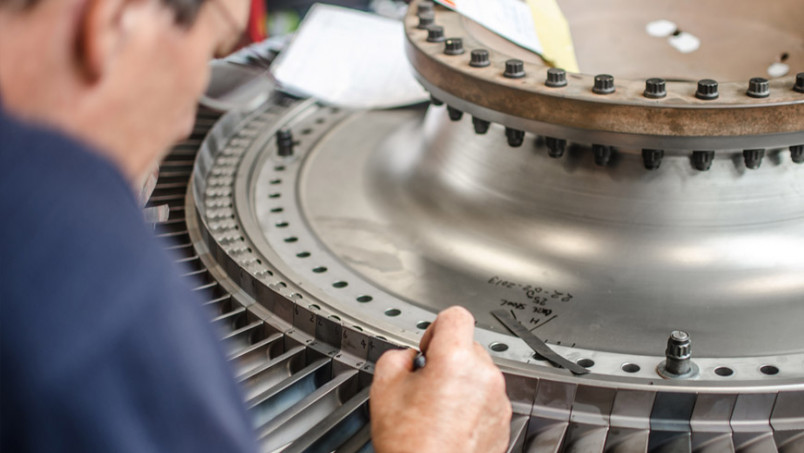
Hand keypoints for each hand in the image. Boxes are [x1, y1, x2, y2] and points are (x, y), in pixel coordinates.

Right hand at [370, 306, 511, 452]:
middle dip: (445, 360)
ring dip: (459, 384)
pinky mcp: (502, 423)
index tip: (426, 348)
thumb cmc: (411, 445)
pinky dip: (470, 406)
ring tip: (434, 411)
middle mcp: (484, 376)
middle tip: (423, 386)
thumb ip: (395, 358)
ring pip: (478, 375)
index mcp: (456, 360)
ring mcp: (497, 401)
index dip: (435, 328)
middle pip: (467, 347)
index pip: (456, 316)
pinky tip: (448, 426)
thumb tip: (407, 358)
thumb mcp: (384, 389)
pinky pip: (486, 400)